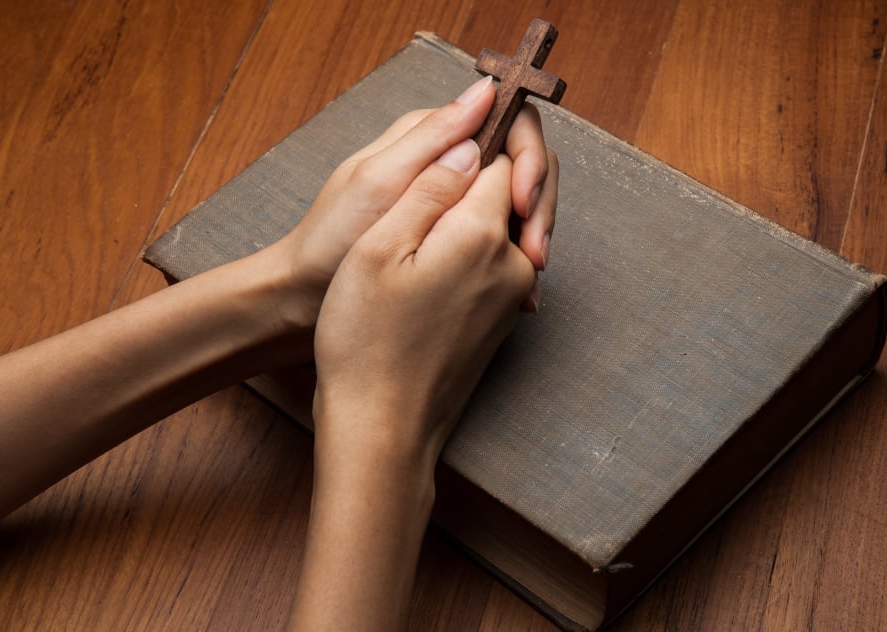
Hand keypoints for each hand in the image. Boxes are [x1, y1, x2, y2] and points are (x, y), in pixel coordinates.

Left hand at [275, 76, 556, 325]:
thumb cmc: (332, 238)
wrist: (305, 290)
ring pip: (517, 198)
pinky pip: (500, 231)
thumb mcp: (380, 182)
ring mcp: (453, 197)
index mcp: (430, 135)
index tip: (523, 202)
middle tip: (536, 252)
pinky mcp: (454, 231)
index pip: (506, 121)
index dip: (527, 158)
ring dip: (533, 231)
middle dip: (538, 201)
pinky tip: (520, 285)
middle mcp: (447, 159)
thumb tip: (486, 91)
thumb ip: (433, 137)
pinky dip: (515, 254)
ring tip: (531, 273)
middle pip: (520, 161)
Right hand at [313, 146, 550, 465]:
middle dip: (486, 172)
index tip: (445, 141)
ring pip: (508, 225)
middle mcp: (516, 263)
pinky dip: (475, 247)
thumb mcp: (380, 246)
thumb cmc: (366, 340)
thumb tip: (471, 143)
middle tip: (436, 175)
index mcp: (485, 234)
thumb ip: (431, 186)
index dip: (475, 138)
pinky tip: (434, 263)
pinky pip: (501, 261)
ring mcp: (515, 296)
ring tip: (423, 224)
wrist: (382, 427)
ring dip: (475, 211)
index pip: (504, 156)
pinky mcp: (503, 320)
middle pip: (519, 189)